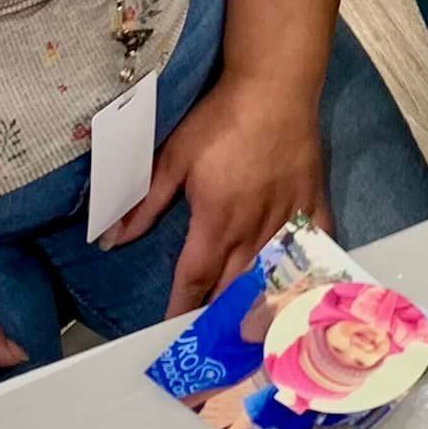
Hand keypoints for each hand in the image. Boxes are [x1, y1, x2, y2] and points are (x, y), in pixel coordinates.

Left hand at [102, 79, 330, 316]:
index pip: (195, 278)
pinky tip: (307, 289)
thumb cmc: (220, 119)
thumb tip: (112, 238)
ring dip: (259, 305)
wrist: (275, 87)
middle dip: (220, 317)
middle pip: (235, 287)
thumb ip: (145, 202)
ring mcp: (288, 220)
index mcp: (216, 222)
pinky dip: (309, 271)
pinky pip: (315, 247)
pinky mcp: (313, 204)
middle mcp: (253, 231)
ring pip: (273, 276)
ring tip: (251, 332)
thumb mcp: (173, 157)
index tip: (172, 333)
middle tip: (210, 341)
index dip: (182, 308)